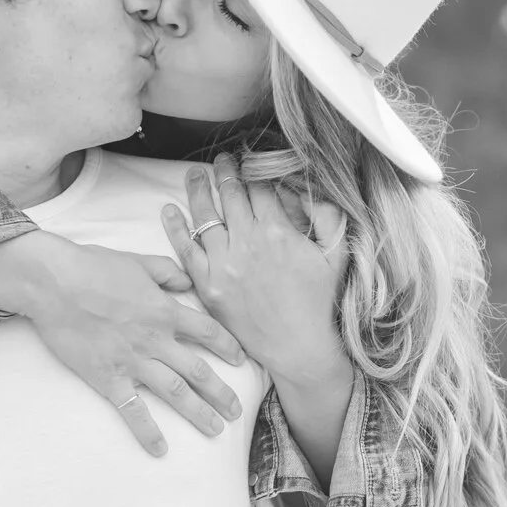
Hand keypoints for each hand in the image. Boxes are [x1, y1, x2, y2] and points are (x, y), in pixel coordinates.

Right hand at [15, 235, 248, 457]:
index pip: (208, 332)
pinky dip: (147, 431)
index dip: (228, 347)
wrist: (55, 284)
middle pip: (198, 370)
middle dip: (220, 392)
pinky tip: (161, 449)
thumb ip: (167, 272)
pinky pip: (132, 410)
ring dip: (197, 413)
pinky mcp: (108, 378)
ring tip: (215, 429)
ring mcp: (133, 361)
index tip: (241, 361)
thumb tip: (187, 281)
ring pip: (174, 392)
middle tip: (236, 412)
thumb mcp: (139, 261)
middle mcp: (155, 340)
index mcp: (165, 311)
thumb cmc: (94, 267)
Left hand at [160, 153, 351, 386]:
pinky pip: (186, 250)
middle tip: (221, 159)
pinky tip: (169, 210)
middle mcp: (248, 243)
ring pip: (205, 216)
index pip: (260, 188)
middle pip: (231, 194)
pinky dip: (176, 227)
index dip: (253, 170)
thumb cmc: (319, 301)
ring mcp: (225, 264)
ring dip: (198, 189)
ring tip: (194, 174)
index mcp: (279, 231)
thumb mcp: (336, 253)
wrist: (298, 346)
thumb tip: (304, 188)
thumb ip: (327, 215)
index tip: (248, 161)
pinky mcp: (209, 286)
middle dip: (225, 171)